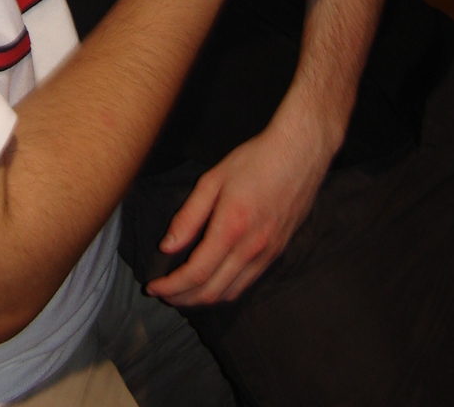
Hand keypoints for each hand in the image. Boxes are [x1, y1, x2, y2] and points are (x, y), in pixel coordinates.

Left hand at [145, 112, 330, 306]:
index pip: (196, 273)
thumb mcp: (213, 180)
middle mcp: (252, 249)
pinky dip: (225, 291)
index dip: (172, 287)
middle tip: (162, 294)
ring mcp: (268, 254)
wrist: (300, 154)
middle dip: (183, 299)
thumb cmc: (254, 160)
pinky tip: (212, 282)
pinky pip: (247, 283)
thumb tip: (167, 247)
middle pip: (212, 292)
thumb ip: (189, 216)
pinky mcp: (277, 253)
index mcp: (231, 228)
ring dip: (203, 300)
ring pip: (231, 293)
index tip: (153, 287)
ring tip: (182, 293)